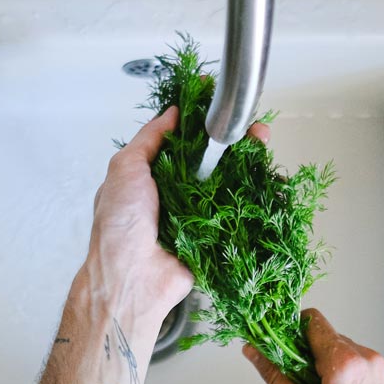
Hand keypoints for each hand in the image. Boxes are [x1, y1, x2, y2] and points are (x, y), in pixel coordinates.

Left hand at [84, 108, 271, 322]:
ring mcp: (196, 214)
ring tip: (260, 139)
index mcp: (150, 176)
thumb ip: (148, 139)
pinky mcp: (214, 235)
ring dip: (245, 161)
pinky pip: (235, 212)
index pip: (180, 142)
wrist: (132, 279)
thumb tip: (171, 114)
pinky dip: (251, 195)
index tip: (217, 104)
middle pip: (208, 159)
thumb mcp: (124, 168)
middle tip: (247, 124)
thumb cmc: (119, 225)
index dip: (200, 123)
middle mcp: (175, 193)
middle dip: (229, 139)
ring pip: (226, 181)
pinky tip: (264, 173)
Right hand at [243, 309, 383, 383]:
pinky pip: (372, 371)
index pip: (313, 321)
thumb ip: (275, 376)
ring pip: (353, 356)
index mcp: (344, 364)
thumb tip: (253, 351)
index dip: (294, 332)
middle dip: (315, 358)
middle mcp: (371, 359)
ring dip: (339, 371)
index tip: (286, 350)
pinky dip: (359, 383)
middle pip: (333, 340)